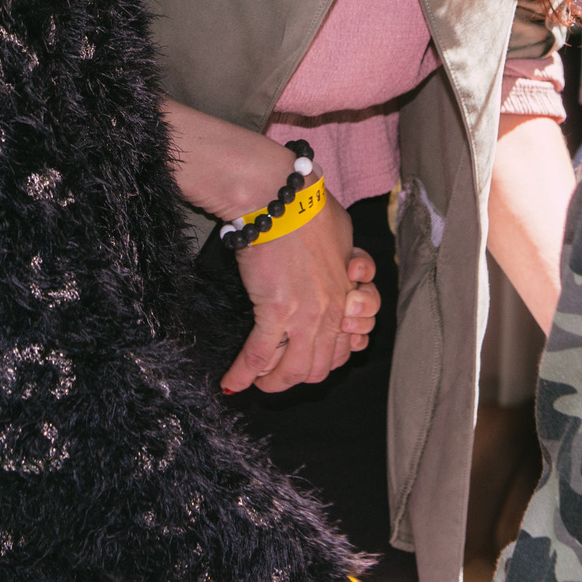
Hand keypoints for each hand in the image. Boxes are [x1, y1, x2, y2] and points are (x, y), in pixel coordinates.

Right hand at [224, 199, 381, 393]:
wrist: (281, 198)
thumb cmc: (311, 207)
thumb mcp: (344, 237)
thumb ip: (346, 261)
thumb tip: (345, 266)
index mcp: (349, 295)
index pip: (344, 350)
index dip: (322, 362)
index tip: (303, 362)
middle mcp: (332, 311)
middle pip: (320, 367)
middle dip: (296, 378)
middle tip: (277, 376)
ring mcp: (306, 315)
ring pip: (294, 370)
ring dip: (274, 383)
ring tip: (258, 383)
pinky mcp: (276, 311)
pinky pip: (260, 355)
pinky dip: (243, 374)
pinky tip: (232, 382)